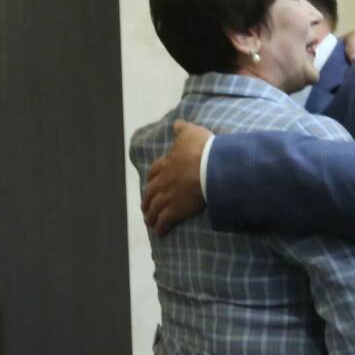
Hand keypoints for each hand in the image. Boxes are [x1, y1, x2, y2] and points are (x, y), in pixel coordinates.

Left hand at [141, 120, 211, 234]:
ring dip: (151, 215)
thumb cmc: (201, 149)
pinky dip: (161, 226)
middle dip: (147, 200)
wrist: (209, 168)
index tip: (150, 182)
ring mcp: (168, 197)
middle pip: (150, 192)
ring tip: (149, 222)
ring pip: (154, 208)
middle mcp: (163, 181)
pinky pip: (164, 221)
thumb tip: (177, 123)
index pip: (154, 172)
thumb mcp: (191, 132)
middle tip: (145, 207)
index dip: (151, 178)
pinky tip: (160, 232)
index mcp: (166, 164)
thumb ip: (182, 129)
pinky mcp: (175, 210)